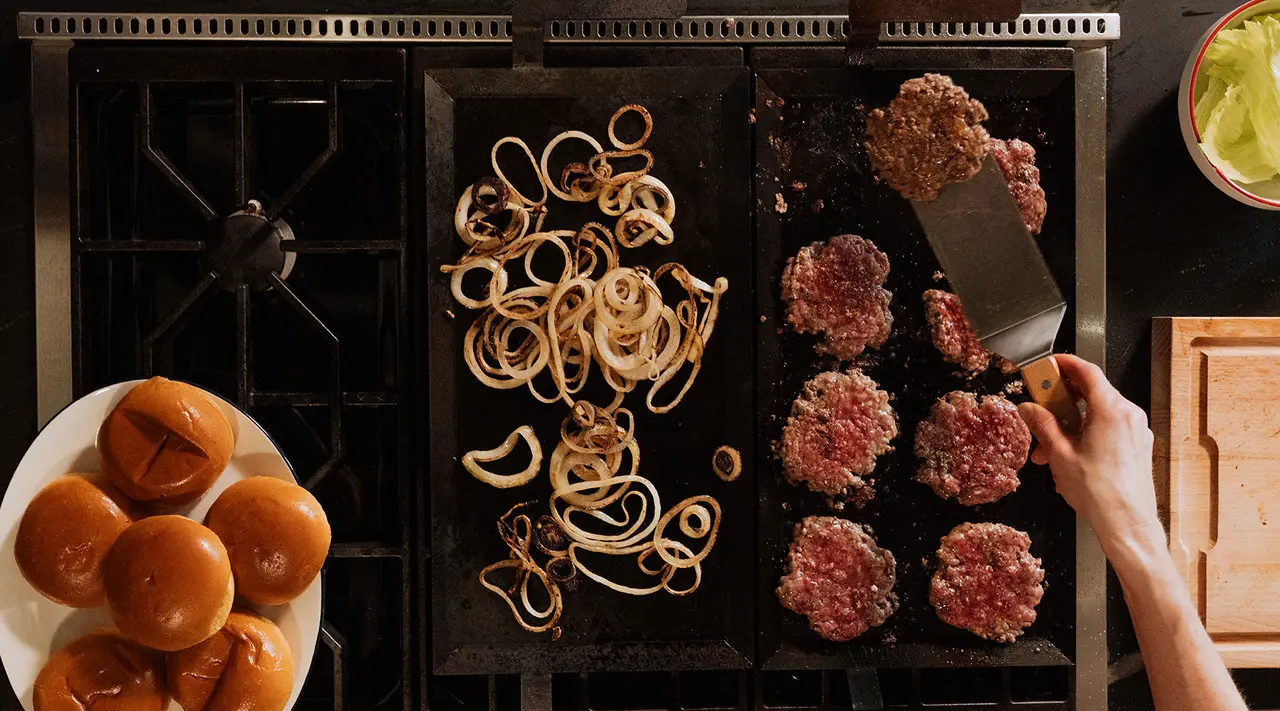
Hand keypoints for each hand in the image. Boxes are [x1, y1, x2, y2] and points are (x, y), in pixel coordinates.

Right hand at [1017, 355, 1164, 563]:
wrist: (1127, 524)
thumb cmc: (1099, 493)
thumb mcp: (1060, 454)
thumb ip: (1043, 425)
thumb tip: (1028, 408)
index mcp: (1111, 410)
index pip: (1087, 371)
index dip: (1065, 363)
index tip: (1049, 364)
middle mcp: (1128, 415)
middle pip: (1091, 393)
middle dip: (1061, 402)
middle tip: (1039, 410)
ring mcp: (1136, 431)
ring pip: (1097, 414)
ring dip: (1070, 424)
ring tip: (1048, 448)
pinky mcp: (1137, 446)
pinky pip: (1108, 429)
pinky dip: (1086, 434)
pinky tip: (1068, 456)